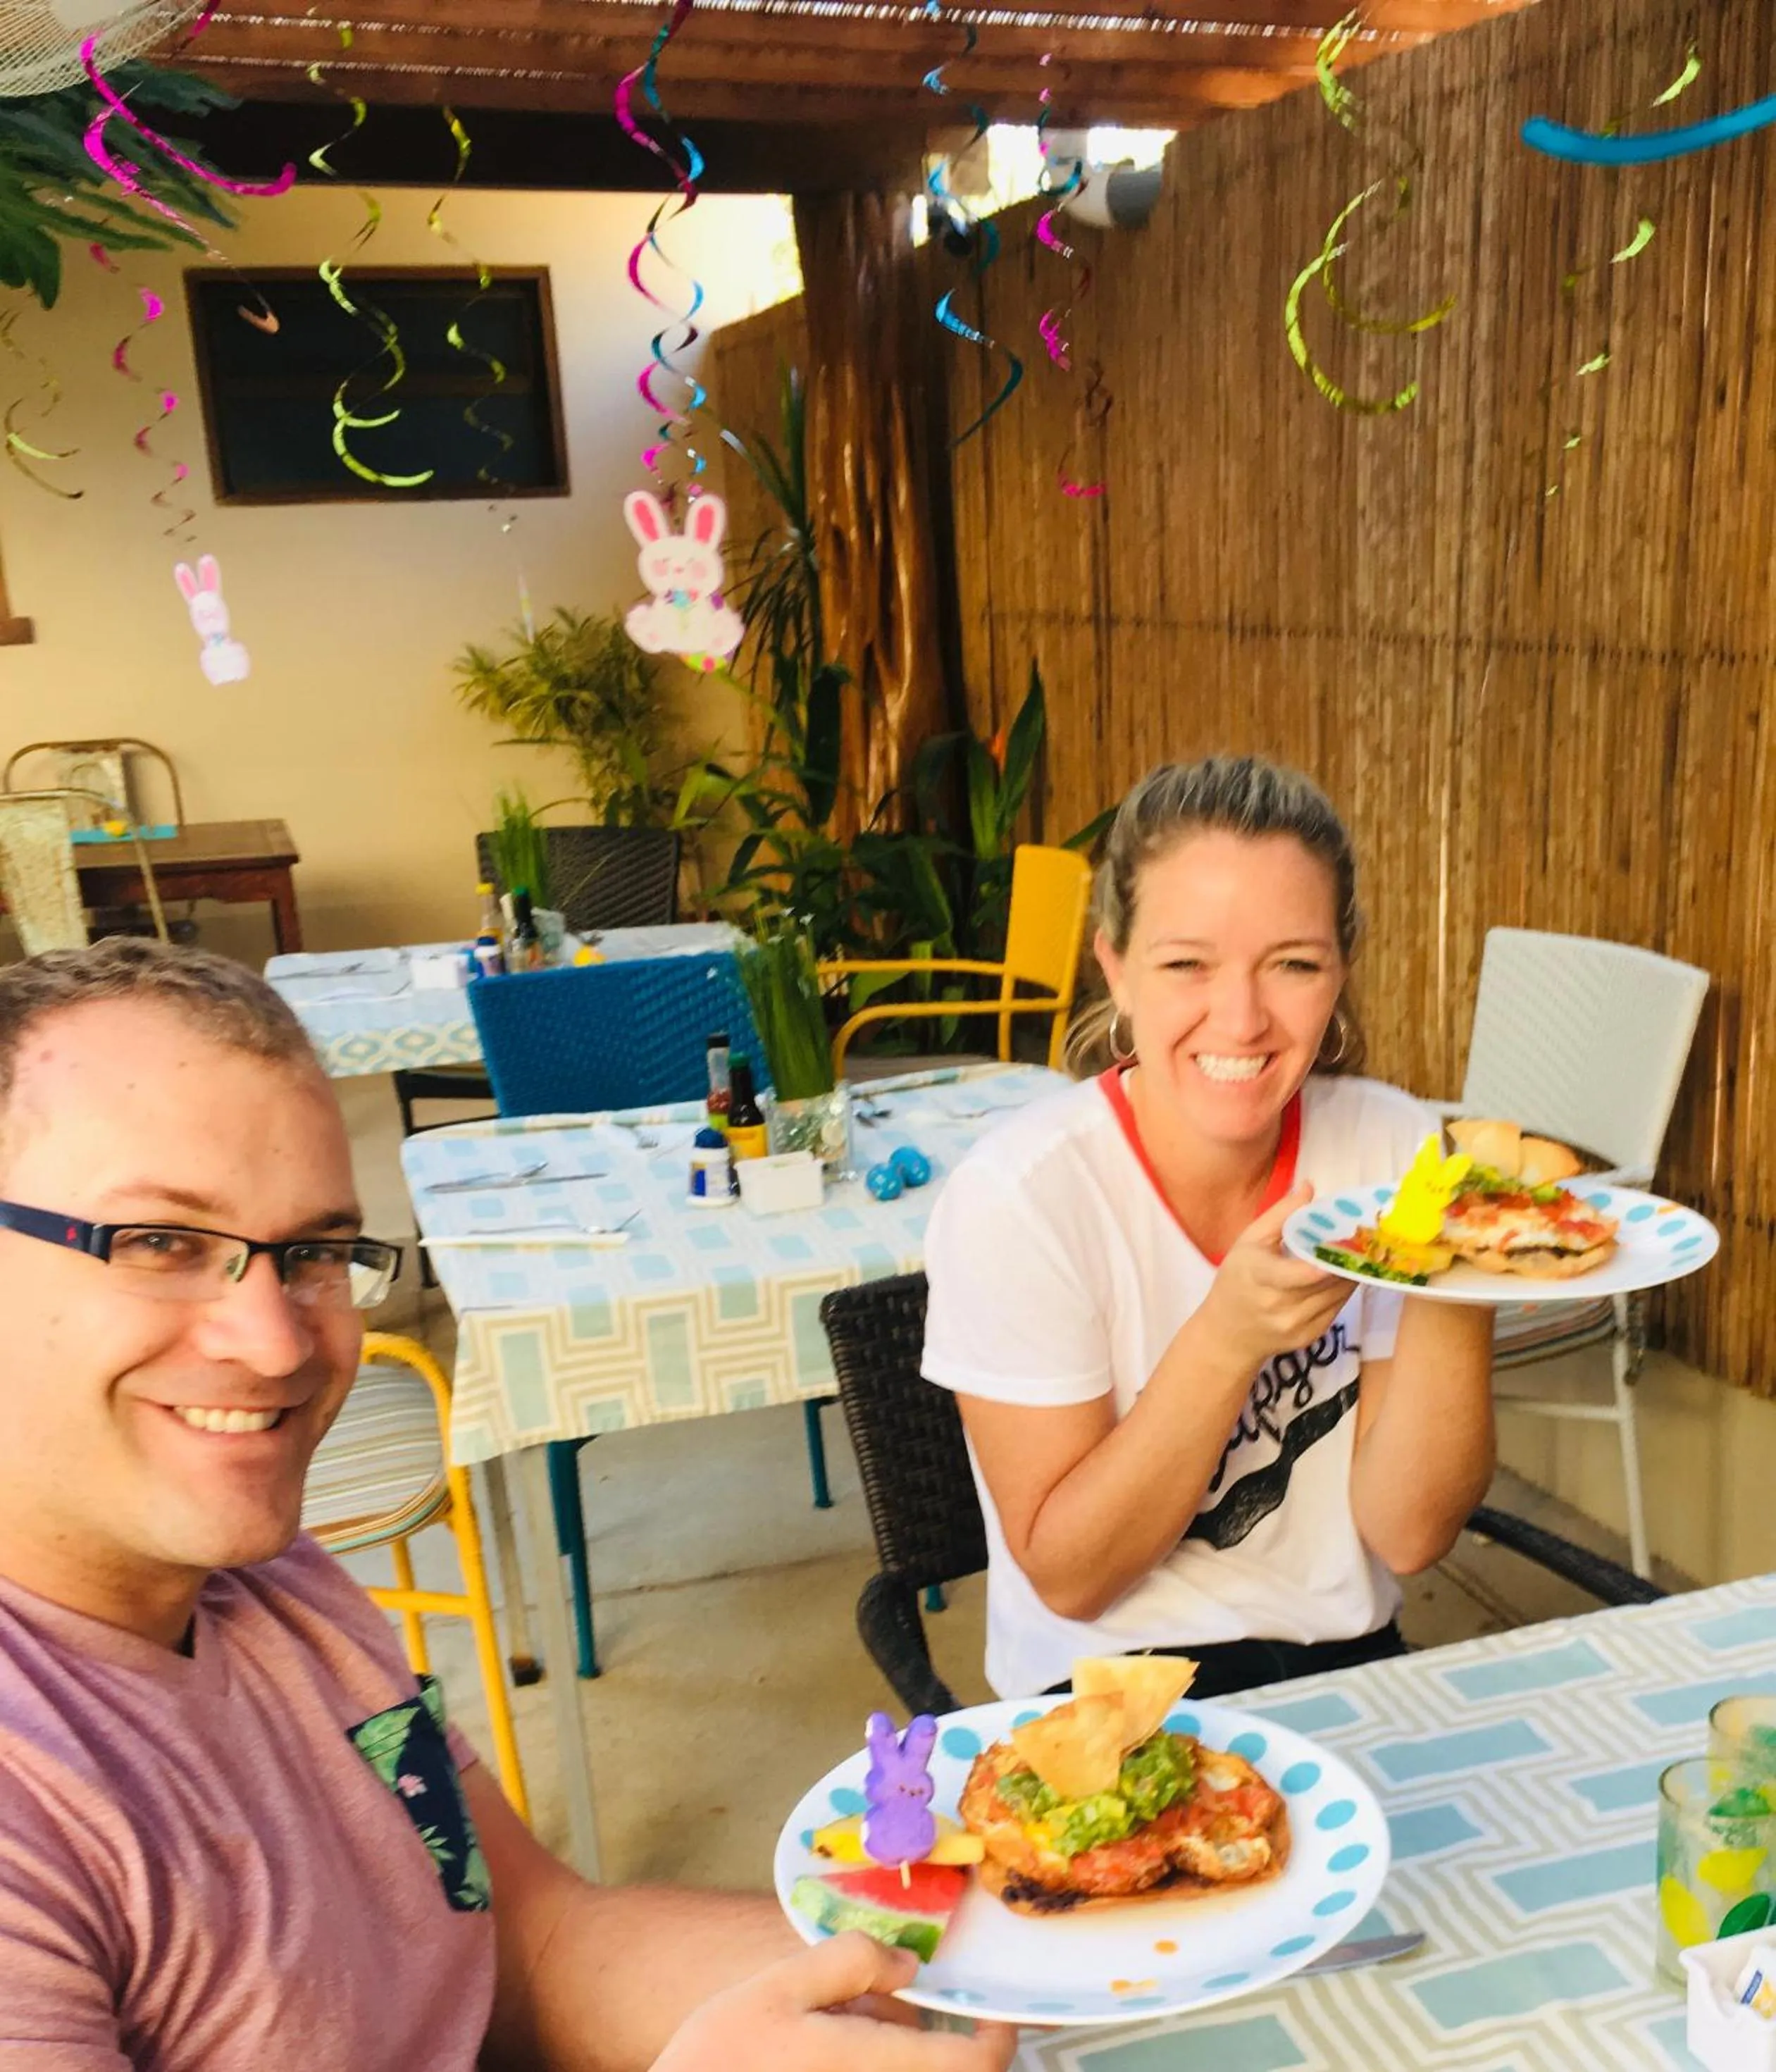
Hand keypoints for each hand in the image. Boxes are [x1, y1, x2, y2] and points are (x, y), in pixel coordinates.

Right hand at [652, 1933, 1019, 2071]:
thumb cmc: (723, 2057)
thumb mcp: (779, 1988)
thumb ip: (849, 1964)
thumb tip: (907, 1964)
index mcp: (877, 2068)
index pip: (977, 2065)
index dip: (997, 2036)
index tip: (990, 2009)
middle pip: (941, 2071)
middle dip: (922, 2031)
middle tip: (877, 2001)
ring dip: (890, 2048)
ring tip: (829, 2026)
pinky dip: (867, 2065)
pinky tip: (817, 2054)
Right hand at [1197, 1182, 1353, 1376]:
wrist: (1227, 1335)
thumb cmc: (1236, 1280)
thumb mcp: (1249, 1241)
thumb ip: (1280, 1214)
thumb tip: (1310, 1187)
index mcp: (1260, 1277)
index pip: (1302, 1273)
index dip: (1330, 1260)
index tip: (1350, 1239)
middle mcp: (1280, 1306)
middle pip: (1328, 1281)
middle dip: (1348, 1258)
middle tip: (1364, 1236)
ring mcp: (1296, 1325)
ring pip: (1339, 1294)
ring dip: (1351, 1273)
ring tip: (1359, 1252)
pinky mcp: (1310, 1336)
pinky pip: (1337, 1308)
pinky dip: (1344, 1289)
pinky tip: (1344, 1274)